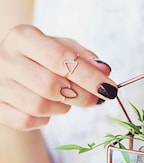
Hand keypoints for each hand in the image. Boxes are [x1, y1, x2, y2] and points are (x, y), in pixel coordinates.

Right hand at [0, 25, 116, 130]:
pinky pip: (27, 121)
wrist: (11, 72)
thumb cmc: (42, 60)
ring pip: (39, 106)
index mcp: (24, 38)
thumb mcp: (64, 49)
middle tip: (96, 99)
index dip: (89, 77)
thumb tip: (104, 71)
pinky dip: (44, 120)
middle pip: (51, 85)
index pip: (61, 59)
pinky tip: (48, 108)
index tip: (110, 89)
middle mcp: (6, 58)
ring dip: (62, 107)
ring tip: (66, 99)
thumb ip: (84, 58)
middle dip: (81, 96)